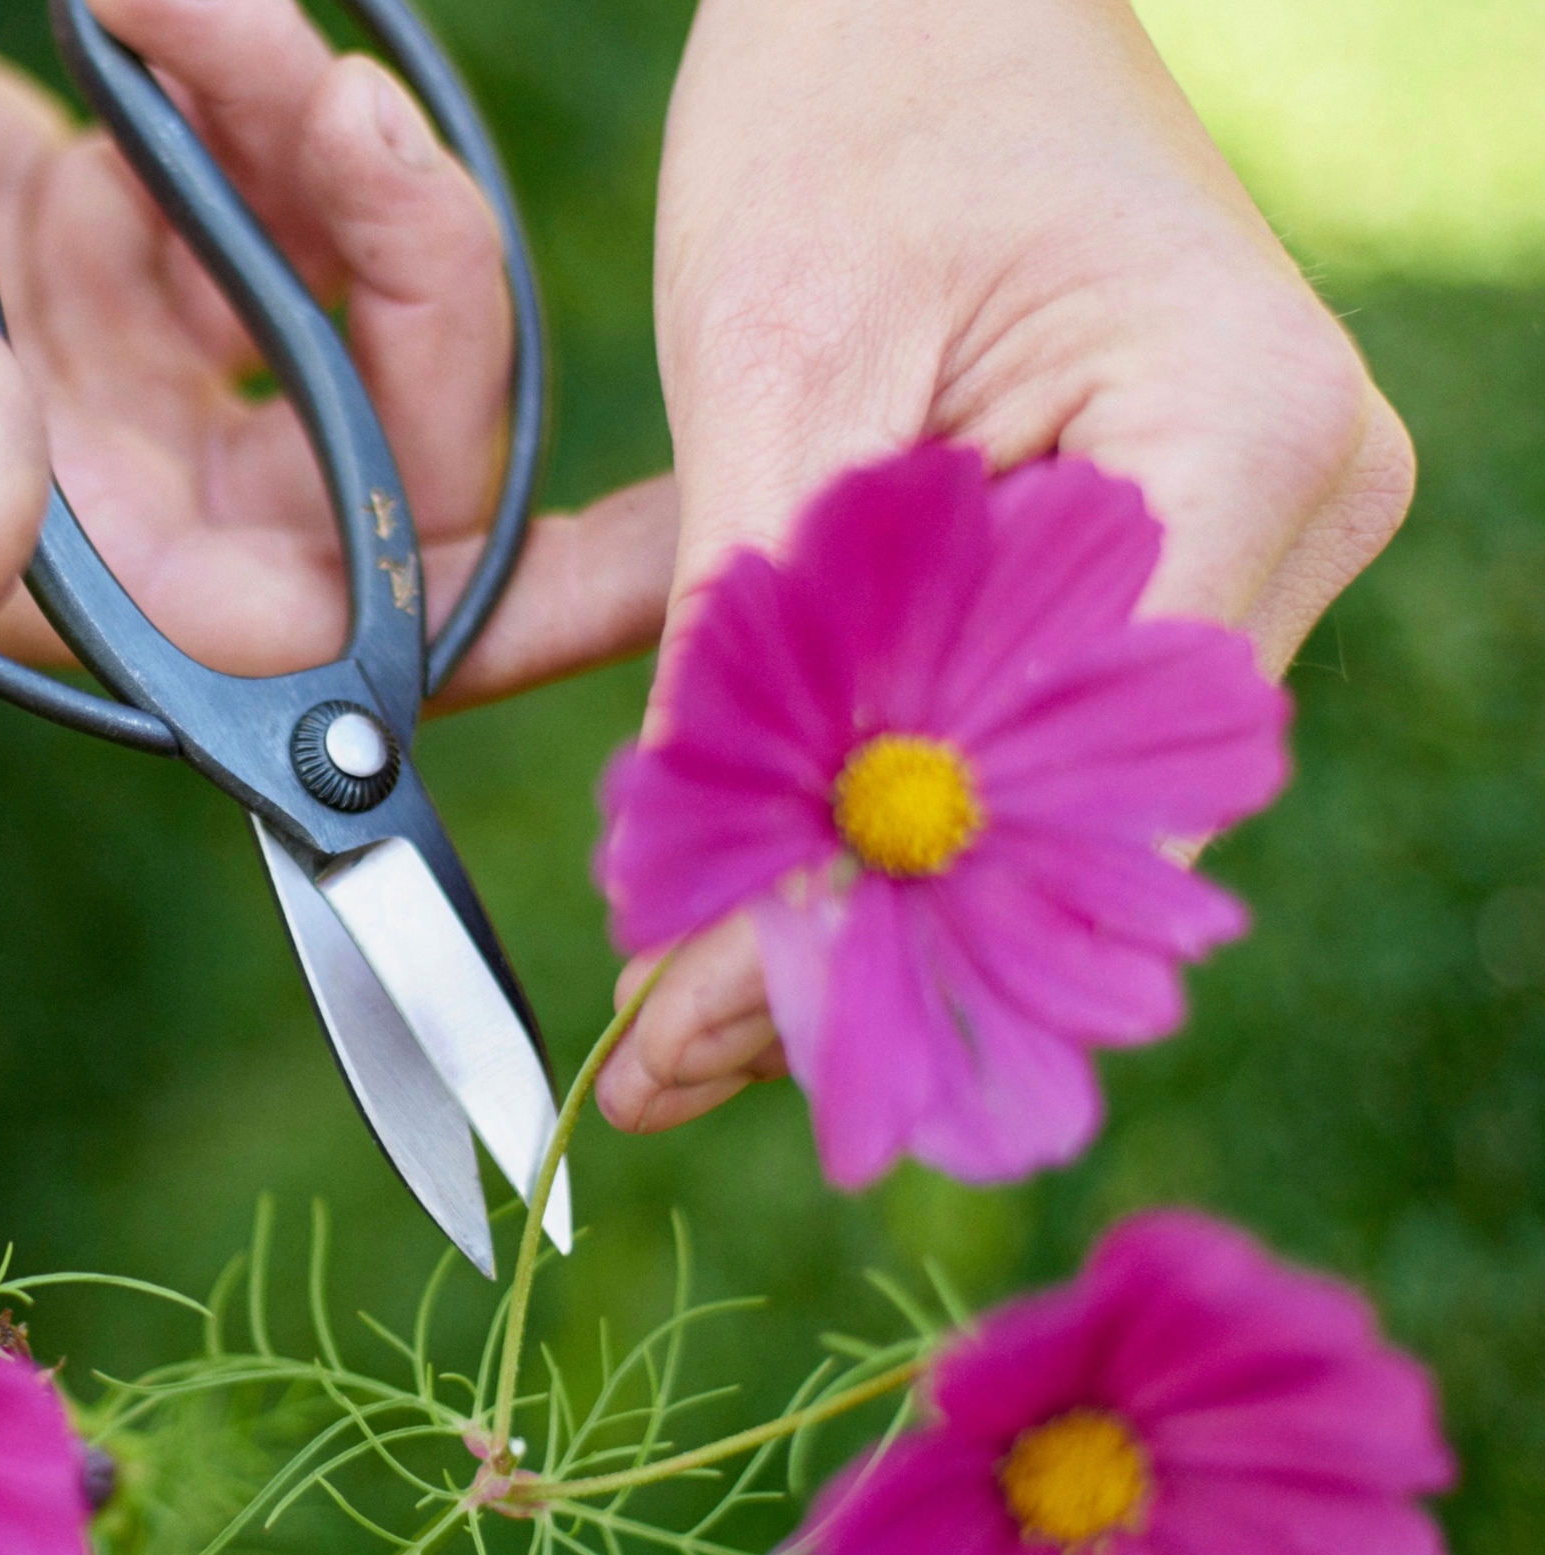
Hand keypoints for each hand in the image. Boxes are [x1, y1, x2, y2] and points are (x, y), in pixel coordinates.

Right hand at [0, 0, 673, 692]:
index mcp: (64, 558)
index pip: (328, 644)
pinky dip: (279, 117)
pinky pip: (302, 229)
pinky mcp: (152, 282)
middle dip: (422, 293)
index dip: (494, 622)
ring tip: (186, 11)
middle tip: (341, 105)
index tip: (655, 558)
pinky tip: (189, 27)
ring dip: (332, 162)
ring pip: (363, 333)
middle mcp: (135, 506)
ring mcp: (155, 394)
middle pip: (392, 475)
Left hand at [597, 0, 1412, 1137]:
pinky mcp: (1151, 566)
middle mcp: (1283, 517)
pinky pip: (1014, 741)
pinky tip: (740, 891)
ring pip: (1037, 812)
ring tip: (677, 1018)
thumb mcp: (769, 370)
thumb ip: (753, 648)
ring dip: (853, 905)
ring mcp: (1233, 551)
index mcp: (1236, 440)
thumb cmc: (854, 95)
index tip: (697, 1026)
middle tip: (669, 1062)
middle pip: (1069, 834)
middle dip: (857, 952)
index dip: (878, 922)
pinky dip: (872, 813)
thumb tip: (706, 905)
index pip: (1069, 781)